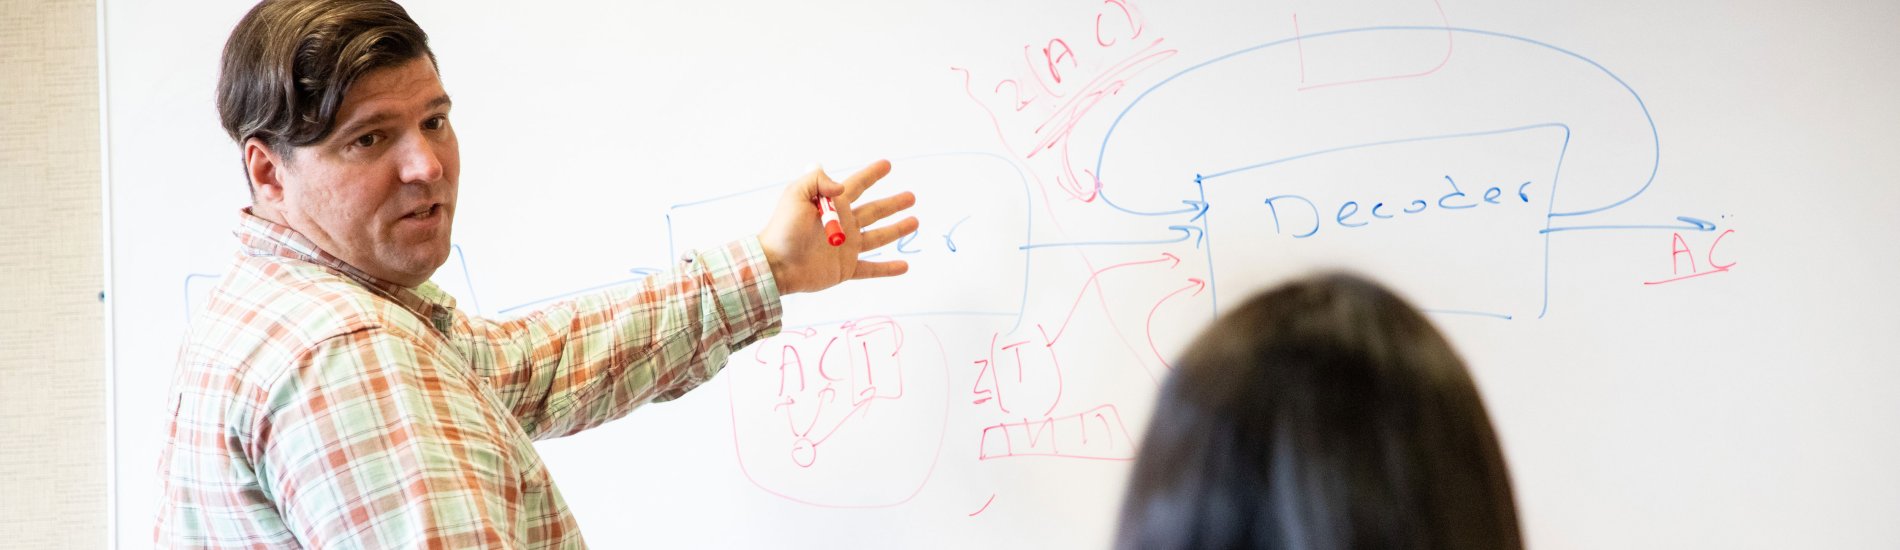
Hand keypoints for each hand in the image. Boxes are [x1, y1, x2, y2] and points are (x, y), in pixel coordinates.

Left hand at [758, 160, 918, 294]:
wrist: (777, 264)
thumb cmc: (782, 229)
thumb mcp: (795, 194)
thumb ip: (818, 181)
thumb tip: (842, 185)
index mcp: (833, 205)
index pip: (858, 185)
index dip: (872, 174)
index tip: (887, 165)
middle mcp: (843, 225)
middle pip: (875, 210)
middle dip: (893, 203)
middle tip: (911, 196)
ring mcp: (846, 247)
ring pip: (878, 237)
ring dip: (897, 229)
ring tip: (915, 222)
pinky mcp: (845, 269)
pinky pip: (871, 268)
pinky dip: (888, 268)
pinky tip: (904, 266)